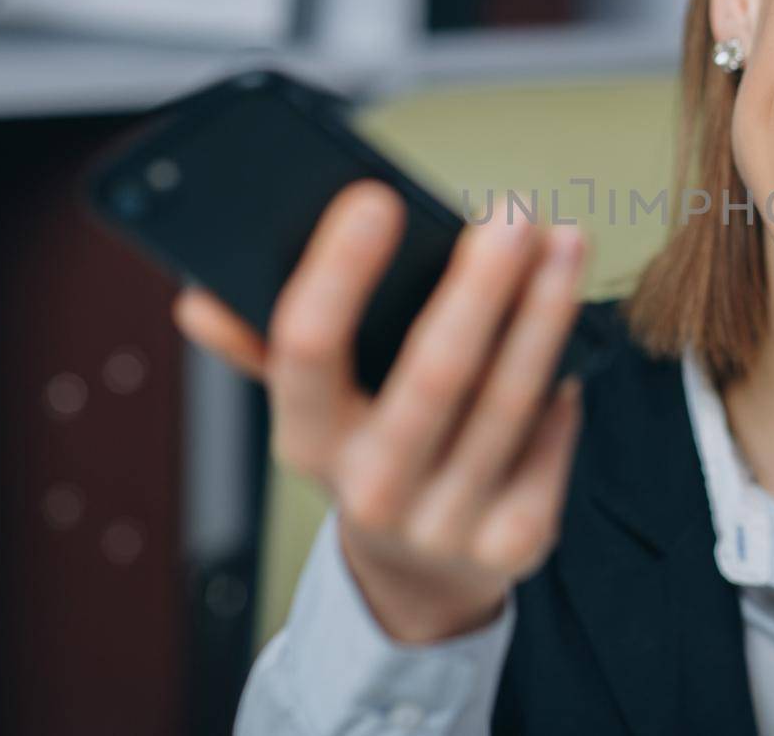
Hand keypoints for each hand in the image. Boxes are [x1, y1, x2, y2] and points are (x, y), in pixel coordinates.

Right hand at [172, 180, 587, 642]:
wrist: (416, 574)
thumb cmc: (368, 446)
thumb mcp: (312, 406)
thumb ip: (262, 343)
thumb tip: (200, 296)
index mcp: (306, 442)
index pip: (306, 350)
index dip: (339, 272)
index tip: (376, 198)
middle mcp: (371, 491)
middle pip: (433, 375)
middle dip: (479, 286)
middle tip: (511, 213)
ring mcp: (446, 524)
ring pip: (508, 401)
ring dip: (545, 312)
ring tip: (565, 244)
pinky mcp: (515, 542)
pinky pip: (553, 441)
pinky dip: (565, 381)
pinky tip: (573, 331)